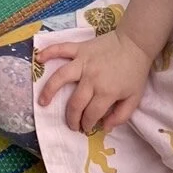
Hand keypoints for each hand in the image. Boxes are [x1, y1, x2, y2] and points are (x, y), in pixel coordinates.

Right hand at [35, 29, 150, 132]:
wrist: (135, 43)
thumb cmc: (135, 72)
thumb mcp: (134, 98)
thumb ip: (121, 116)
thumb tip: (105, 127)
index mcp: (106, 92)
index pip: (91, 114)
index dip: (87, 124)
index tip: (86, 128)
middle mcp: (91, 79)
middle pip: (75, 103)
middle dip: (72, 118)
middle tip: (72, 125)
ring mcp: (83, 62)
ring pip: (61, 77)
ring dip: (50, 91)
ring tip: (42, 102)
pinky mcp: (80, 49)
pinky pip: (61, 49)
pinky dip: (49, 52)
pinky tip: (38, 59)